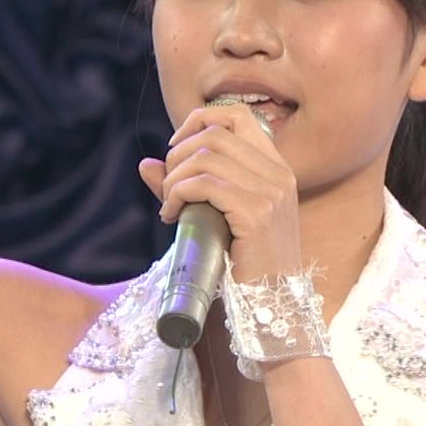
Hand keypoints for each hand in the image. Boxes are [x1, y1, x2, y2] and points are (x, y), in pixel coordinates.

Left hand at [137, 104, 301, 283]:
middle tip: (168, 187)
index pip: (239, 116)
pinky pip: (204, 184)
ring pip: (206, 156)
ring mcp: (272, 192)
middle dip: (178, 154)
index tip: (176, 148)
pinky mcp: (257, 213)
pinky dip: (177, 195)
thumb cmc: (245, 267)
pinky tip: (172, 216)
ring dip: (174, 177)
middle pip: (215, 134)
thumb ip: (186, 187)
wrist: (274, 309)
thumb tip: (146, 164)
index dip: (201, 120)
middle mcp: (279, 174)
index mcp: (277, 169)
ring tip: (169, 204)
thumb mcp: (218, 218)